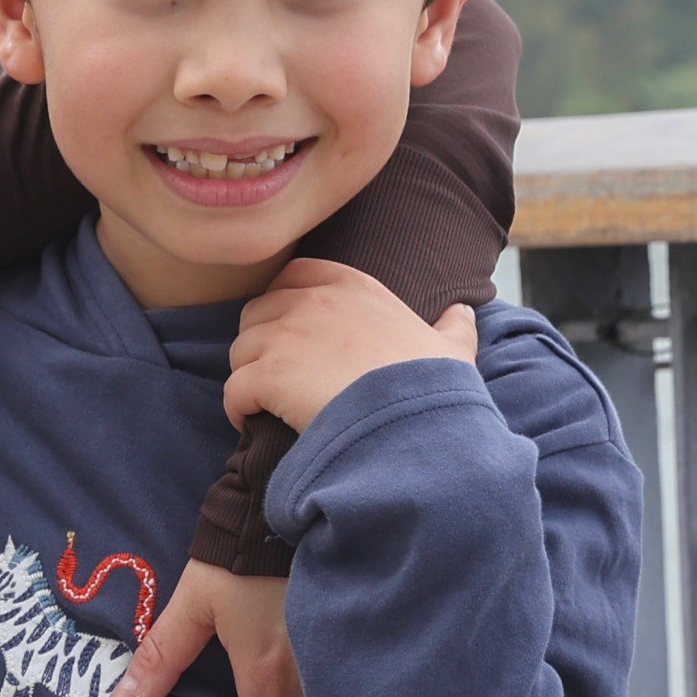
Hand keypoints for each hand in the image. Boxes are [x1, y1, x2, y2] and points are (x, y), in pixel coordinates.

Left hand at [221, 260, 479, 435]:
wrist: (412, 419)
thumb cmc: (431, 385)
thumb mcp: (452, 348)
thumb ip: (453, 325)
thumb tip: (463, 311)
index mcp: (352, 286)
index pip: (295, 274)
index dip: (282, 299)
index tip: (286, 328)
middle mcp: (312, 302)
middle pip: (257, 312)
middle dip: (259, 340)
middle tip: (274, 372)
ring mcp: (286, 336)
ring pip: (240, 350)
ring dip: (247, 374)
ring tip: (263, 400)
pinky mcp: (267, 375)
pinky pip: (232, 389)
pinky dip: (235, 407)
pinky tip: (248, 422)